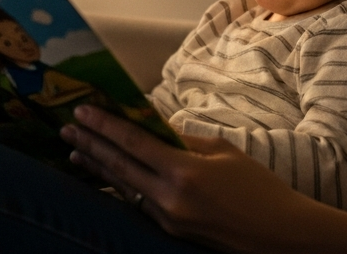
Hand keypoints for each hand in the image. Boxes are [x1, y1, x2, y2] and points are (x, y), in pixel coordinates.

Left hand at [60, 105, 346, 253]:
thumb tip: (155, 128)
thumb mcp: (225, 152)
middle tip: (67, 127)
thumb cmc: (259, 188)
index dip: (105, 125)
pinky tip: (105, 176)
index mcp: (185, 173)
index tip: (83, 110)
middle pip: (119, 166)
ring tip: (75, 151)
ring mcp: (167, 219)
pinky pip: (138, 203)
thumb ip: (185, 140)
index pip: (133, 144)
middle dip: (90, 144)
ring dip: (97, 167)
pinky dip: (119, 185)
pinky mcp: (170, 231)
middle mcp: (169, 199)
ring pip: (124, 187)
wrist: (280, 236)